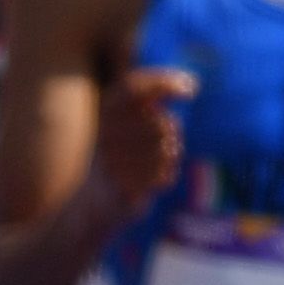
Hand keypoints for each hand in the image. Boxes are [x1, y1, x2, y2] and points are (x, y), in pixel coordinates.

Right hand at [96, 67, 196, 218]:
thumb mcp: (127, 118)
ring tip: (152, 164)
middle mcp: (104, 134)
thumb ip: (152, 97)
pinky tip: (150, 181)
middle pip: (162, 123)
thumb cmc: (119, 153)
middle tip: (161, 146)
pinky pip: (163, 174)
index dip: (165, 83)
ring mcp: (112, 162)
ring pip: (166, 150)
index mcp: (103, 113)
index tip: (192, 89)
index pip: (135, 87)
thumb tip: (191, 84)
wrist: (91, 201)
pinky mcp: (123, 188)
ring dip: (168, 157)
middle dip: (171, 134)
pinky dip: (164, 176)